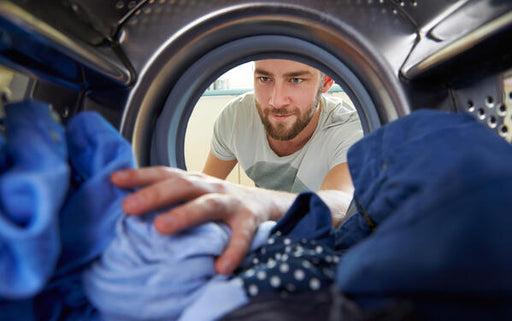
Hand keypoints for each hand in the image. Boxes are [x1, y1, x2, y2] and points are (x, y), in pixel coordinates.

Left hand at [110, 166, 292, 273]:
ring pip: (208, 205)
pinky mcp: (250, 220)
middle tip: (129, 207)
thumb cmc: (221, 202)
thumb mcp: (196, 194)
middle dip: (154, 194)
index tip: (114, 179)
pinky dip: (232, 251)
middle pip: (182, 186)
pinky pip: (242, 236)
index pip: (165, 173)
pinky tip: (220, 267)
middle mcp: (211, 187)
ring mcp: (232, 201)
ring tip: (161, 228)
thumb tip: (127, 205)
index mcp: (195, 181)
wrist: (266, 203)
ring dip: (185, 214)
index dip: (140, 175)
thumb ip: (170, 197)